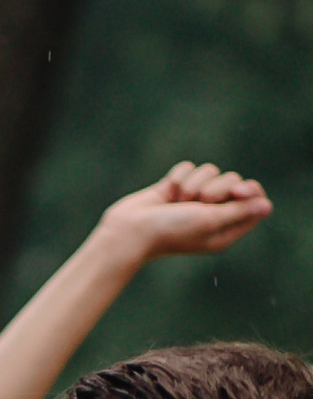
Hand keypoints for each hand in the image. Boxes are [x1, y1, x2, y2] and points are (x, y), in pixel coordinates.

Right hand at [94, 161, 271, 268]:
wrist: (131, 230)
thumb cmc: (171, 231)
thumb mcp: (210, 221)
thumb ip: (239, 211)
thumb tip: (267, 206)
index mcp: (225, 230)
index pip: (253, 201)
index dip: (248, 190)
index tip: (236, 191)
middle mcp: (212, 214)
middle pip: (233, 181)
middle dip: (216, 187)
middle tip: (199, 202)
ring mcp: (194, 200)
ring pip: (210, 172)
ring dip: (193, 184)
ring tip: (179, 202)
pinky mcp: (178, 187)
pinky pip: (189, 168)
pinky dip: (178, 178)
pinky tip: (167, 194)